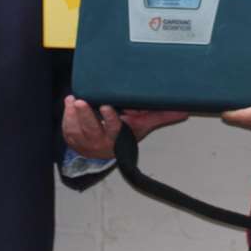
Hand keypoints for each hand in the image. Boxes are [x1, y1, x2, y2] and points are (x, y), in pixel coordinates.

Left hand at [61, 95, 188, 159]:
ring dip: (73, 115)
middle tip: (81, 102)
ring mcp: (84, 141)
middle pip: (92, 129)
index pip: (114, 129)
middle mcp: (100, 142)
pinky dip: (66, 116)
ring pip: (76, 129)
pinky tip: (69, 102)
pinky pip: (67, 128)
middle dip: (86, 116)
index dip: (110, 119)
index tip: (106, 107)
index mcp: (117, 138)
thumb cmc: (124, 134)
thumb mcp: (142, 125)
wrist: (102, 150)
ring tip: (74, 100)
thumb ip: (161, 116)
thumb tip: (184, 110)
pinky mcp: (72, 137)